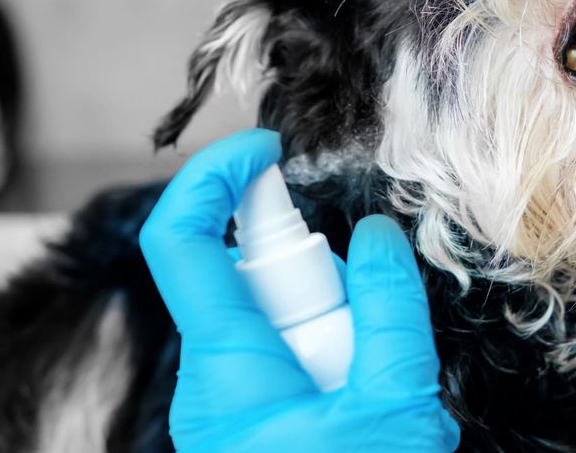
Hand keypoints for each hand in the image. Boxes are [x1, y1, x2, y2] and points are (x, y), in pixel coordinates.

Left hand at [139, 129, 459, 452]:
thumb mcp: (395, 405)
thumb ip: (390, 311)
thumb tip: (377, 233)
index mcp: (226, 369)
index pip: (180, 239)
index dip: (215, 174)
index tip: (270, 150)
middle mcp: (209, 384)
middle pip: (249, 278)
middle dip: (321, 277)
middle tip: (374, 329)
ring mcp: (226, 408)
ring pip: (274, 320)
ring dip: (335, 325)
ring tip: (383, 387)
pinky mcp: (249, 426)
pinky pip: (282, 358)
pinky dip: (330, 356)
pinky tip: (368, 401)